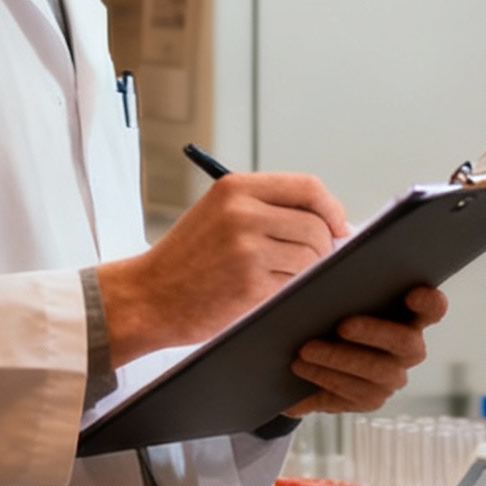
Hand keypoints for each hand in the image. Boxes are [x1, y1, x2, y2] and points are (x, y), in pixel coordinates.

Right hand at [94, 174, 348, 366]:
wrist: (146, 297)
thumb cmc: (187, 259)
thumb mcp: (218, 213)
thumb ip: (267, 208)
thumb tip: (329, 221)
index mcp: (235, 188)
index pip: (308, 187)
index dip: (331, 208)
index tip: (338, 225)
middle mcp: (242, 214)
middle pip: (317, 226)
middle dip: (324, 247)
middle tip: (312, 261)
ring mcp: (247, 250)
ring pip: (311, 258)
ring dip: (306, 272)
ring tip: (279, 277)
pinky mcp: (251, 286)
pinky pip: (295, 284)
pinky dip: (290, 290)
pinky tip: (267, 292)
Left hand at [284, 286, 446, 416]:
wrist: (309, 349)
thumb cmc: (330, 308)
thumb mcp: (335, 291)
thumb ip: (343, 281)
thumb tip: (329, 269)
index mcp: (409, 314)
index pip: (433, 307)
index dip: (429, 302)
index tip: (412, 293)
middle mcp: (409, 349)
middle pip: (406, 343)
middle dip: (374, 332)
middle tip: (342, 325)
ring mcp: (392, 378)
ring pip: (376, 373)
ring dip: (338, 359)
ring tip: (304, 350)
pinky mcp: (369, 399)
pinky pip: (352, 394)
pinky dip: (324, 379)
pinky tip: (301, 368)